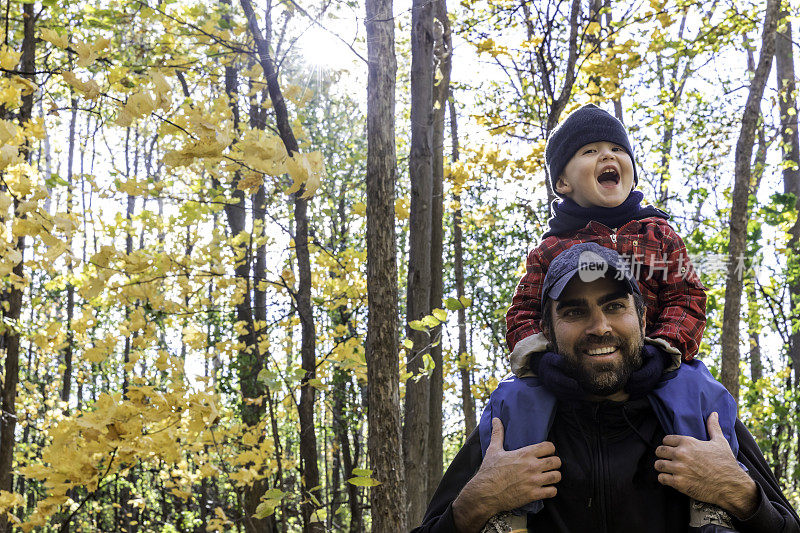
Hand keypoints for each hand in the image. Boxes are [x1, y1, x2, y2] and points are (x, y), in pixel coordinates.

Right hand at [453, 418, 560, 532]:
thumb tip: (496, 419)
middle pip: (556, 461)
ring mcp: (533, 481)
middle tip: (549, 465)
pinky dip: (551, 490)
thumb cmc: (489, 471)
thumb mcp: (493, 450)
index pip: (549, 446)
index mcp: (524, 454)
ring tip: (548, 476)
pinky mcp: (533, 495)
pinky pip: (552, 491)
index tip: (546, 452)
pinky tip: (545, 488)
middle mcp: (532, 466)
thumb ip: (498, 434)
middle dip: (554, 462)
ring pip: (556, 476)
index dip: (549, 449)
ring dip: (554, 476)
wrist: (485, 493)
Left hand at [655, 412, 756, 518]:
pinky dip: (664, 479)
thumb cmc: (726, 463)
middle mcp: (681, 454)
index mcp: (688, 442)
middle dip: (662, 455)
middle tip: (668, 459)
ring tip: (668, 469)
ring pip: (658, 465)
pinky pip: (661, 478)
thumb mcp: (720, 442)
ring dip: (662, 467)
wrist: (732, 485)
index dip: (668, 444)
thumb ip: (713, 427)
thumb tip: (714, 413)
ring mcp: (679, 469)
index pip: (666, 439)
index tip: (672, 448)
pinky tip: (671, 479)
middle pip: (659, 451)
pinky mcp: (679, 483)